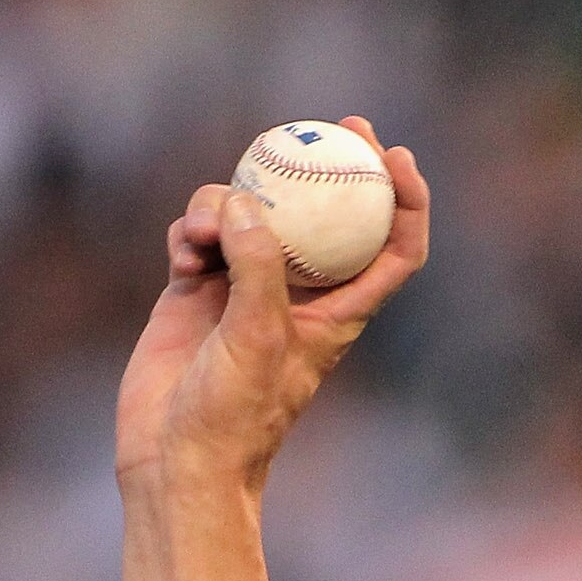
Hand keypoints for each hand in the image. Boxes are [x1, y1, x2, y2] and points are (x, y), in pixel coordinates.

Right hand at [115, 116, 428, 496]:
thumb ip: (258, 265)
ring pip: (248, 214)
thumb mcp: (257, 335)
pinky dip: (190, 231)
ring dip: (225, 206)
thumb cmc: (234, 412)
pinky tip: (181, 254)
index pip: (393, 248)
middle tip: (326, 125)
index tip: (395, 155)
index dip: (405, 200)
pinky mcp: (197, 288)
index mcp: (340, 312)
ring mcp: (245, 287)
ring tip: (200, 238)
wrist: (176, 455)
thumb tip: (245, 202)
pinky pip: (200, 234)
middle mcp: (298, 293)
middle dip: (327, 167)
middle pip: (324, 214)